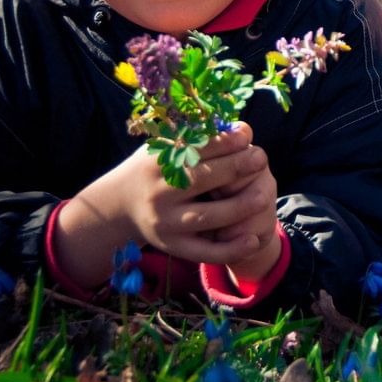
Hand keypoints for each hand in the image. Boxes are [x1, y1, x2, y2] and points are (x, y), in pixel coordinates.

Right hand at [54, 123, 273, 286]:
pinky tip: (253, 241)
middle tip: (260, 158)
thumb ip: (201, 138)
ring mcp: (167, 223)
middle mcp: (160, 194)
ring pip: (207, 217)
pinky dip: (230, 249)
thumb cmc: (155, 168)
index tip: (246, 136)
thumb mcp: (166, 148)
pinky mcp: (174, 247)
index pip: (195, 150)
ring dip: (238, 207)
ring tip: (263, 196)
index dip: (223, 142)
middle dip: (235, 168)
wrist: (118, 207)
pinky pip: (205, 252)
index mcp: (157, 163)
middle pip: (201, 180)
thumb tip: (243, 129)